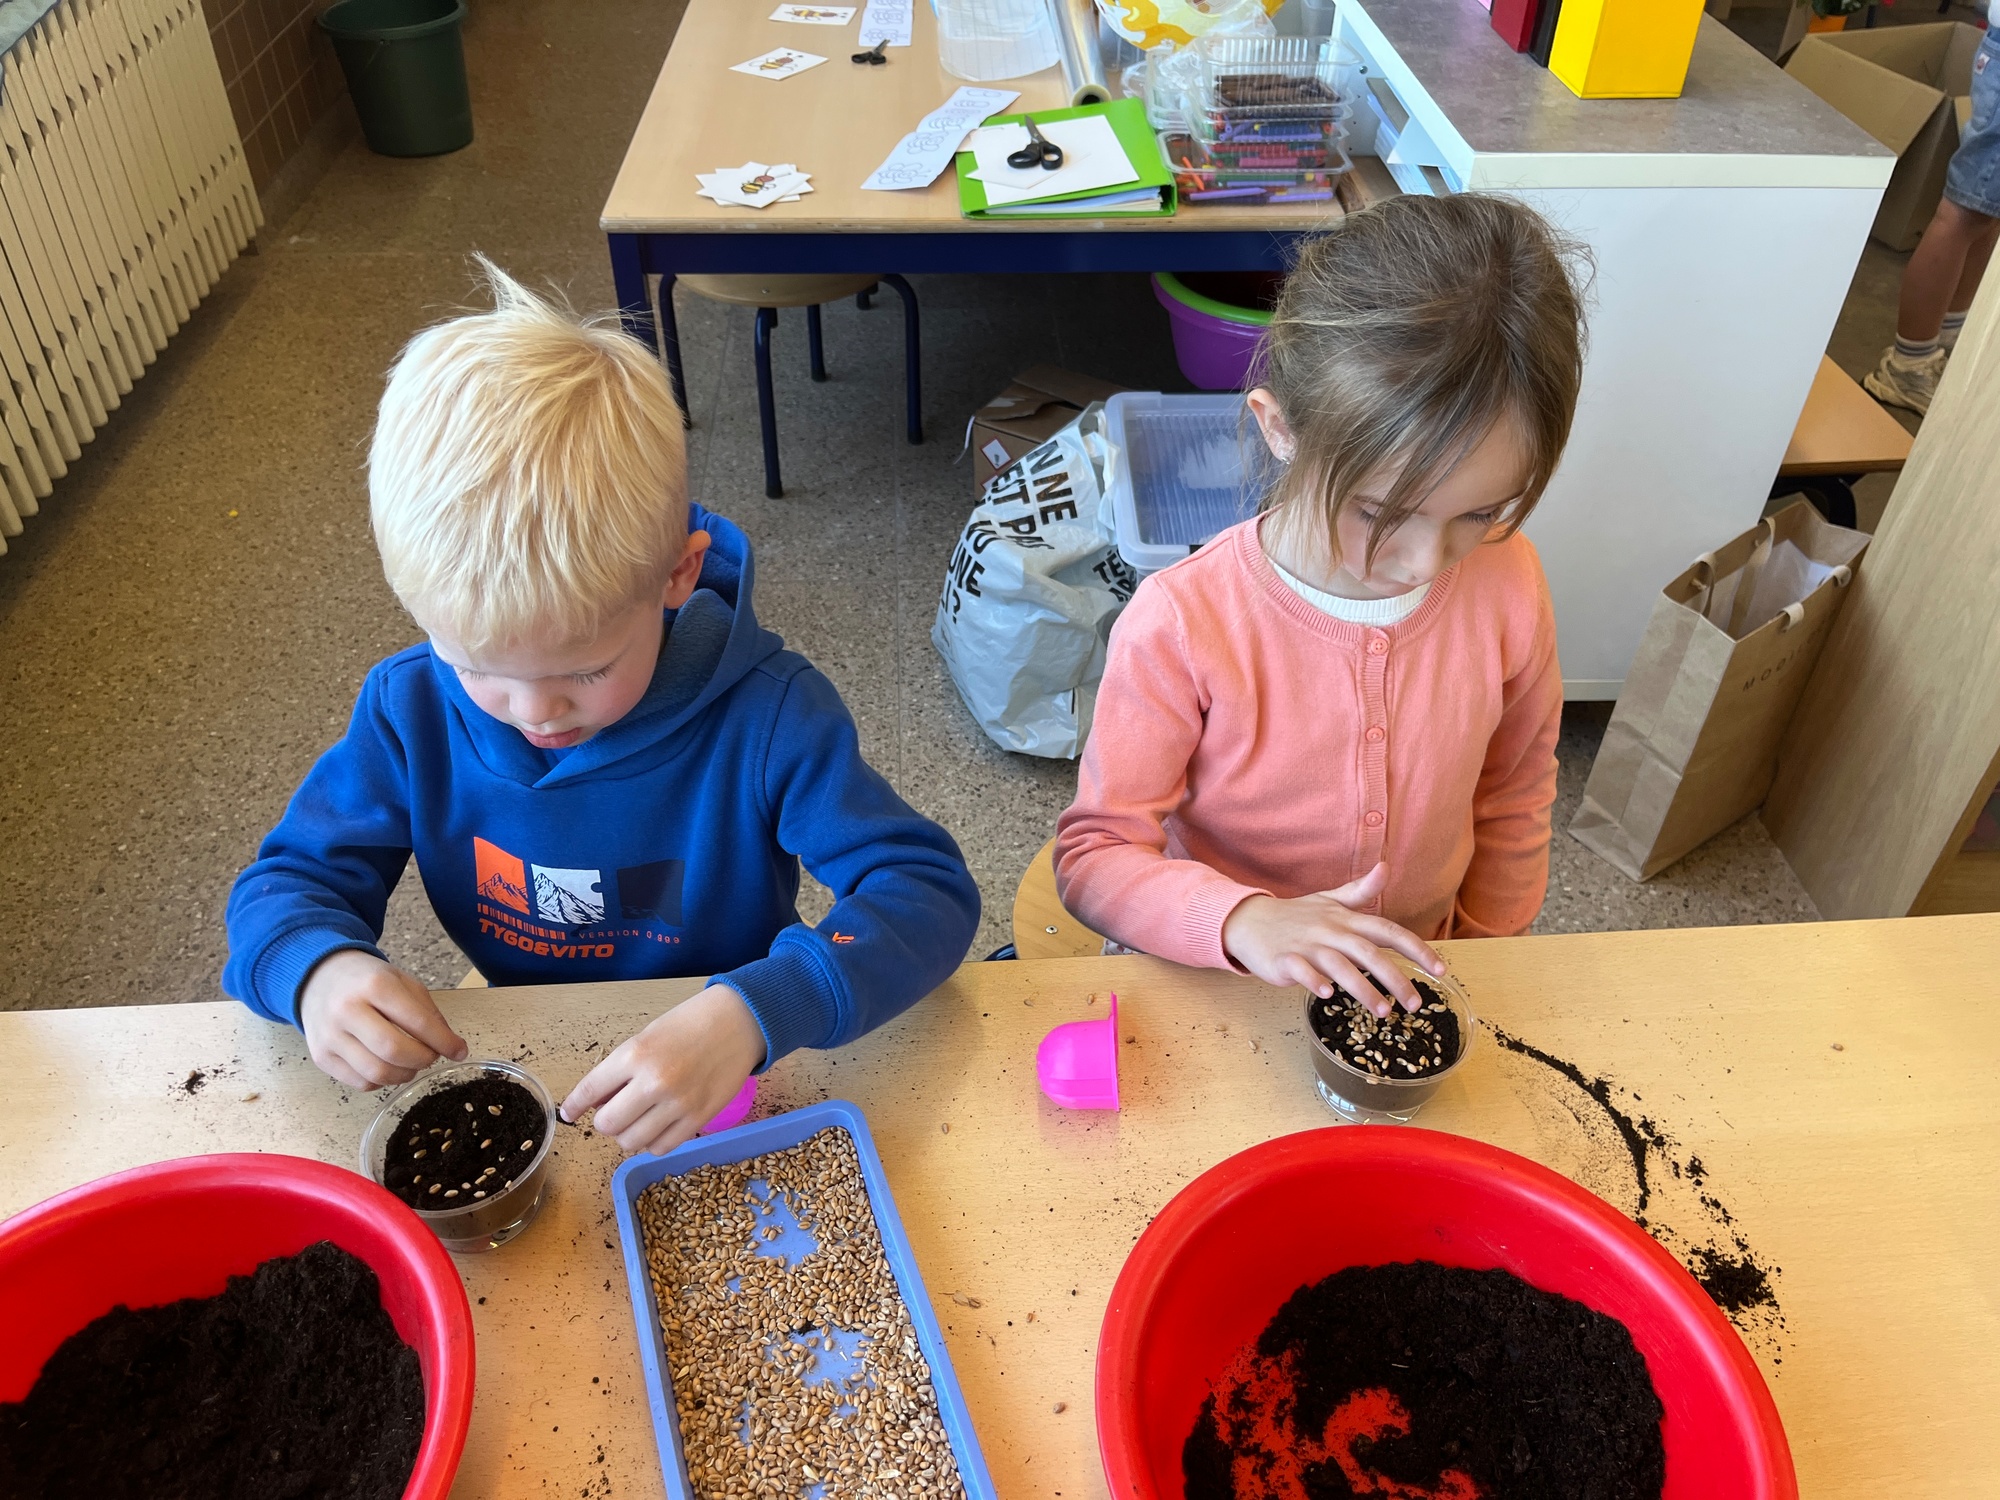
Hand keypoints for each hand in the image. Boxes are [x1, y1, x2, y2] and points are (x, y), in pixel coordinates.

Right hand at [298, 949, 467, 1089]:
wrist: (320, 977)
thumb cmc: (368, 980)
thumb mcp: (402, 982)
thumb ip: (428, 1012)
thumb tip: (452, 1047)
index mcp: (375, 985)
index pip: (418, 1022)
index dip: (444, 1042)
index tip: (459, 1051)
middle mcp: (348, 1011)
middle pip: (395, 1051)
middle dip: (423, 1059)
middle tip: (431, 1056)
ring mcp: (330, 1036)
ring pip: (377, 1073)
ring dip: (404, 1074)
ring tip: (411, 1063)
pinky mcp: (321, 1057)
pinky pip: (360, 1083)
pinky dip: (382, 1081)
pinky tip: (388, 1066)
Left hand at [560, 985, 766, 1156]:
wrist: (740, 1021)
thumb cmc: (690, 1023)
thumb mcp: (647, 1037)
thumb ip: (620, 1070)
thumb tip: (597, 1102)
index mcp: (635, 1054)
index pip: (589, 1090)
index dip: (574, 1106)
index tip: (568, 1113)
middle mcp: (653, 1082)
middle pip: (608, 1125)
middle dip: (606, 1121)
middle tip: (616, 1111)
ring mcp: (678, 1104)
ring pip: (632, 1142)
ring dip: (629, 1134)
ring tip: (639, 1119)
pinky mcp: (699, 1119)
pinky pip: (662, 1147)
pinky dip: (653, 1142)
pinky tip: (659, 1126)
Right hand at [1221, 863, 1444, 1016]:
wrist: (1250, 922)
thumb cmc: (1295, 915)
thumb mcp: (1329, 900)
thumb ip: (1360, 890)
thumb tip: (1386, 868)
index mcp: (1346, 919)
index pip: (1389, 931)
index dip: (1418, 949)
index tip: (1441, 970)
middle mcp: (1331, 931)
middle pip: (1369, 952)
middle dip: (1396, 978)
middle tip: (1416, 1004)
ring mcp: (1307, 946)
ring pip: (1340, 966)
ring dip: (1363, 988)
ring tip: (1384, 1012)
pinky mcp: (1285, 960)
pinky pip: (1302, 971)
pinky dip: (1314, 981)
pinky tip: (1327, 995)